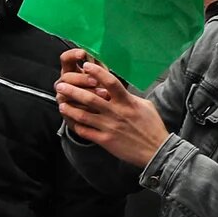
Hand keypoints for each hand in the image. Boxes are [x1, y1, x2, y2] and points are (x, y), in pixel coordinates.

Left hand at [56, 51, 171, 170]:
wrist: (157, 151)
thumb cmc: (152, 127)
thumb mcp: (145, 106)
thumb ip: (130, 97)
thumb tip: (118, 89)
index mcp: (127, 102)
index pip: (111, 82)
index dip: (97, 72)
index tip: (85, 65)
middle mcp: (116, 113)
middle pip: (90, 98)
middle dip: (72, 90)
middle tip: (60, 85)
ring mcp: (109, 127)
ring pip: (83, 115)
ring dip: (69, 108)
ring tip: (61, 103)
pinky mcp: (105, 140)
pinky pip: (85, 131)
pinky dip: (75, 125)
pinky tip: (70, 120)